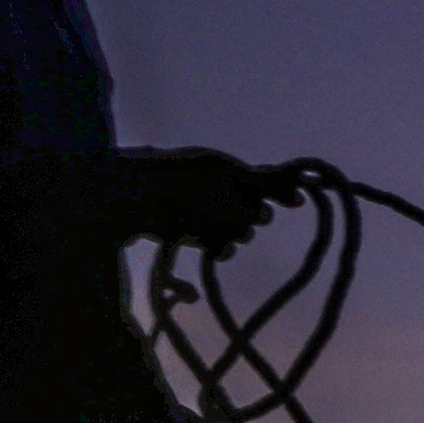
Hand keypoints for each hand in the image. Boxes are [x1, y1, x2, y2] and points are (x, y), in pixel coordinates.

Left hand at [103, 148, 280, 254]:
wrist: (123, 198)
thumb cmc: (178, 184)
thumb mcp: (226, 174)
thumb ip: (264, 182)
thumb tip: (300, 191)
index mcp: (222, 169)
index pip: (263, 183)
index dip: (277, 193)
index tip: (290, 203)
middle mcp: (212, 188)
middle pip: (249, 211)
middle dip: (247, 220)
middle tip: (236, 220)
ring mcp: (197, 212)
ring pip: (233, 231)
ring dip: (230, 236)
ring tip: (215, 239)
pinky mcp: (181, 233)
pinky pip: (213, 246)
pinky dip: (215, 248)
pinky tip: (209, 254)